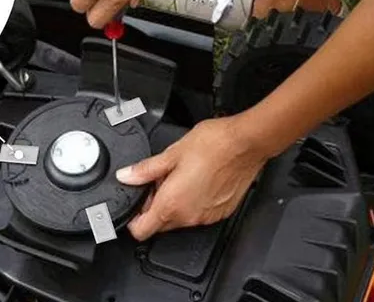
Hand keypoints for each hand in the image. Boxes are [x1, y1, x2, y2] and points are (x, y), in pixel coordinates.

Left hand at [116, 116, 268, 240]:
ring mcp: (206, 217)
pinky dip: (192, 202)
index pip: (141, 231)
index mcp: (172, 204)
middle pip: (160, 225)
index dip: (132, 219)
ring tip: (179, 176)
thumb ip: (145, 169)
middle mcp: (189, 217)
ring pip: (180, 220)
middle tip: (158, 181)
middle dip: (153, 206)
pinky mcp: (221, 213)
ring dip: (173, 203)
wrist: (247, 143)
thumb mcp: (172, 153)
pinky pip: (198, 215)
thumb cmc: (214, 144)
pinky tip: (196, 180)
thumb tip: (126, 176)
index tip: (134, 203)